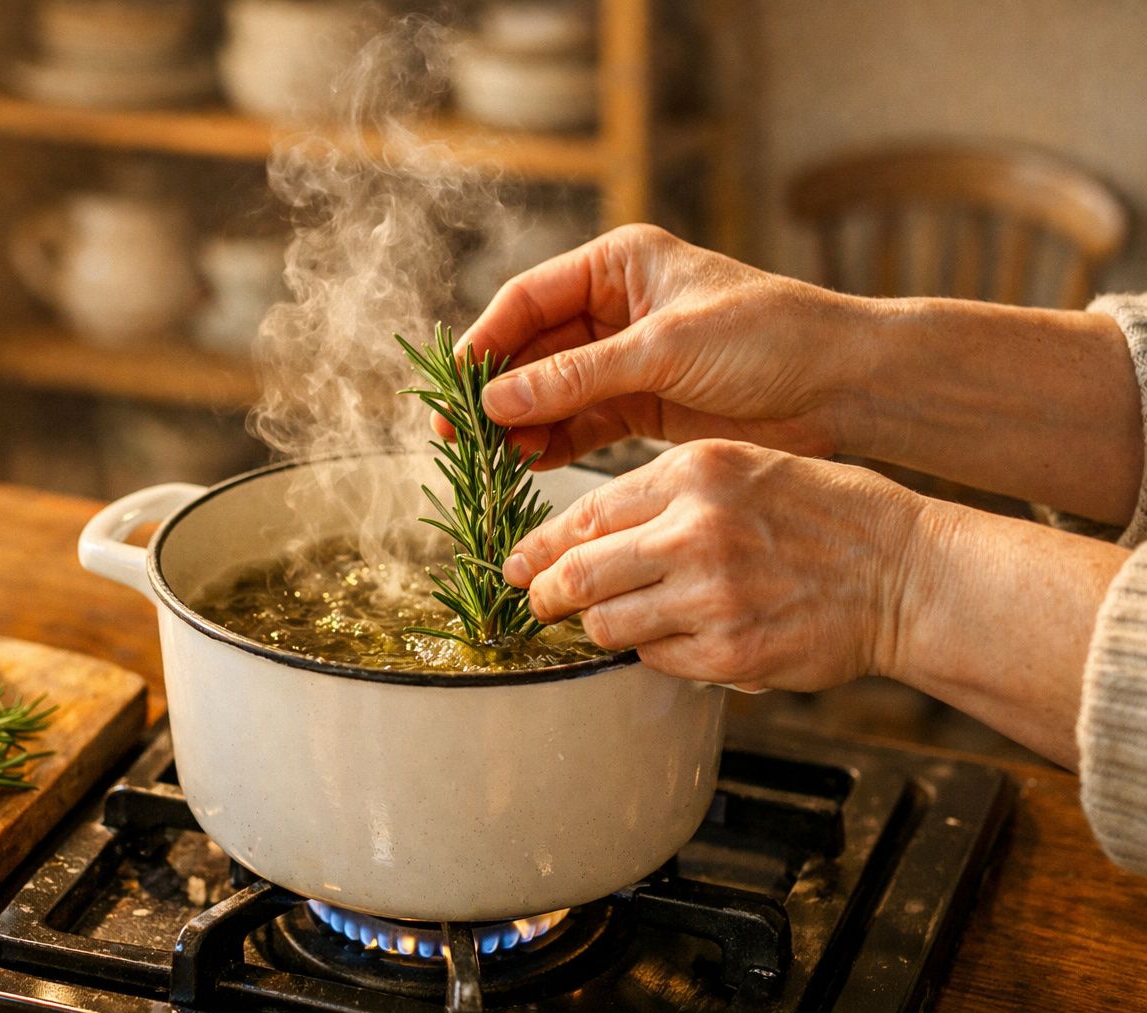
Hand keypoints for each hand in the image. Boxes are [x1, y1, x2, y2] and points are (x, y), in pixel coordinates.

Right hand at [460, 225, 874, 468]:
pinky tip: (528, 464)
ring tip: (487, 458)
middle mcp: (616, 306)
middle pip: (532, 349)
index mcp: (620, 264)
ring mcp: (628, 358)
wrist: (844, 387)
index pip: (528, 299)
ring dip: (521, 422)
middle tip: (453, 435)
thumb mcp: (664, 350)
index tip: (452, 386)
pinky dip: (555, 443)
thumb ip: (578, 376)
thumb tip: (496, 401)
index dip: (485, 342)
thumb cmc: (768, 338)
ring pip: (552, 390)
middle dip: (496, 391)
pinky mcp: (644, 405)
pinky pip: (583, 423)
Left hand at [502, 439, 922, 691]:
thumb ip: (664, 494)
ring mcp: (712, 597)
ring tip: (608, 623)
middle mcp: (696, 531)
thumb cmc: (826, 514)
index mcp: (694, 473)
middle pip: (578, 575)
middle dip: (544, 595)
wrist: (905, 571)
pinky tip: (676, 638)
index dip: (539, 546)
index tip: (519, 562)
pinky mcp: (730, 654)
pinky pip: (655, 661)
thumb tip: (581, 533)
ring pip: (606, 625)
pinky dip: (652, 653)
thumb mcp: (743, 466)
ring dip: (596, 629)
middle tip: (536, 603)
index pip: (585, 515)